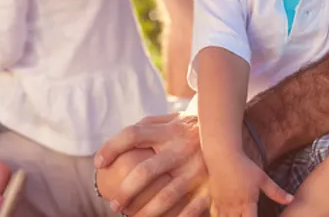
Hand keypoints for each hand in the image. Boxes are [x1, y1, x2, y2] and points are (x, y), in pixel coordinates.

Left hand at [95, 112, 211, 216]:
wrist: (229, 133)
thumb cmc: (187, 129)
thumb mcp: (170, 120)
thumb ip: (146, 126)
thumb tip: (114, 144)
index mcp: (169, 130)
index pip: (132, 135)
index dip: (111, 147)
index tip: (98, 163)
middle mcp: (181, 148)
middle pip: (145, 171)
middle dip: (125, 191)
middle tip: (114, 204)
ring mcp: (197, 168)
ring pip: (166, 196)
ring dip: (145, 212)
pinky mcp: (210, 186)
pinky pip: (191, 209)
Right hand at [208, 153, 290, 216]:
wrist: (223, 156)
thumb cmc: (244, 166)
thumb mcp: (262, 178)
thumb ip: (276, 192)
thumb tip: (291, 199)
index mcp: (247, 202)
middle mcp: (233, 206)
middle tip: (247, 216)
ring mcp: (222, 204)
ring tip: (237, 216)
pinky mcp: (214, 199)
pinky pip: (215, 214)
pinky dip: (220, 216)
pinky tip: (226, 215)